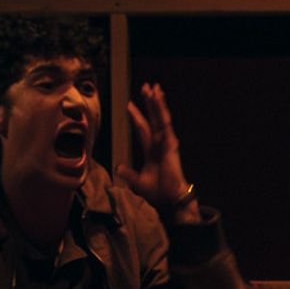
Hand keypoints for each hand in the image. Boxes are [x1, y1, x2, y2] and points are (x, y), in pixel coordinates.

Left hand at [116, 81, 194, 216]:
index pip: (143, 129)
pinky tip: (159, 103)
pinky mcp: (171, 146)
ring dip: (157, 103)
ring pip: (160, 119)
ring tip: (154, 88)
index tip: (129, 104)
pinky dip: (162, 114)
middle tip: (147, 86)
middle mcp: (160, 144)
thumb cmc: (158, 194)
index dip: (137, 116)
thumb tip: (118, 167)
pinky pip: (165, 126)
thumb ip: (129, 174)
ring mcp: (167, 144)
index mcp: (152, 151)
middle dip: (150, 103)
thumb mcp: (138, 183)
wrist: (170, 201)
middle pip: (153, 119)